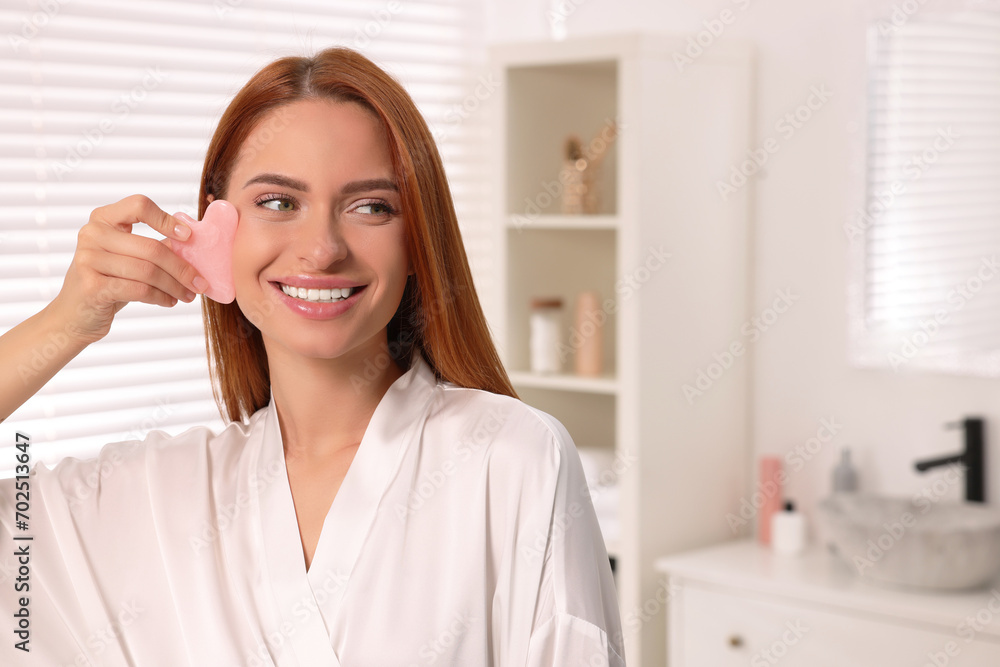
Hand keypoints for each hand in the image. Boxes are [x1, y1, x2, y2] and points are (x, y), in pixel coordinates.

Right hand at [51, 194, 207, 344]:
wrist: (74, 315)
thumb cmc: (109, 281)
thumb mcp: (130, 258)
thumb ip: (157, 246)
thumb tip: (196, 244)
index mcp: (103, 218)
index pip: (139, 206)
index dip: (166, 219)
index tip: (188, 237)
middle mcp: (92, 234)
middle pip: (151, 248)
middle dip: (182, 269)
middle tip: (200, 283)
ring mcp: (88, 259)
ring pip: (148, 271)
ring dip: (175, 287)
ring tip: (187, 296)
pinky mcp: (92, 286)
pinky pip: (139, 289)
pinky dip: (161, 297)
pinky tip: (169, 301)